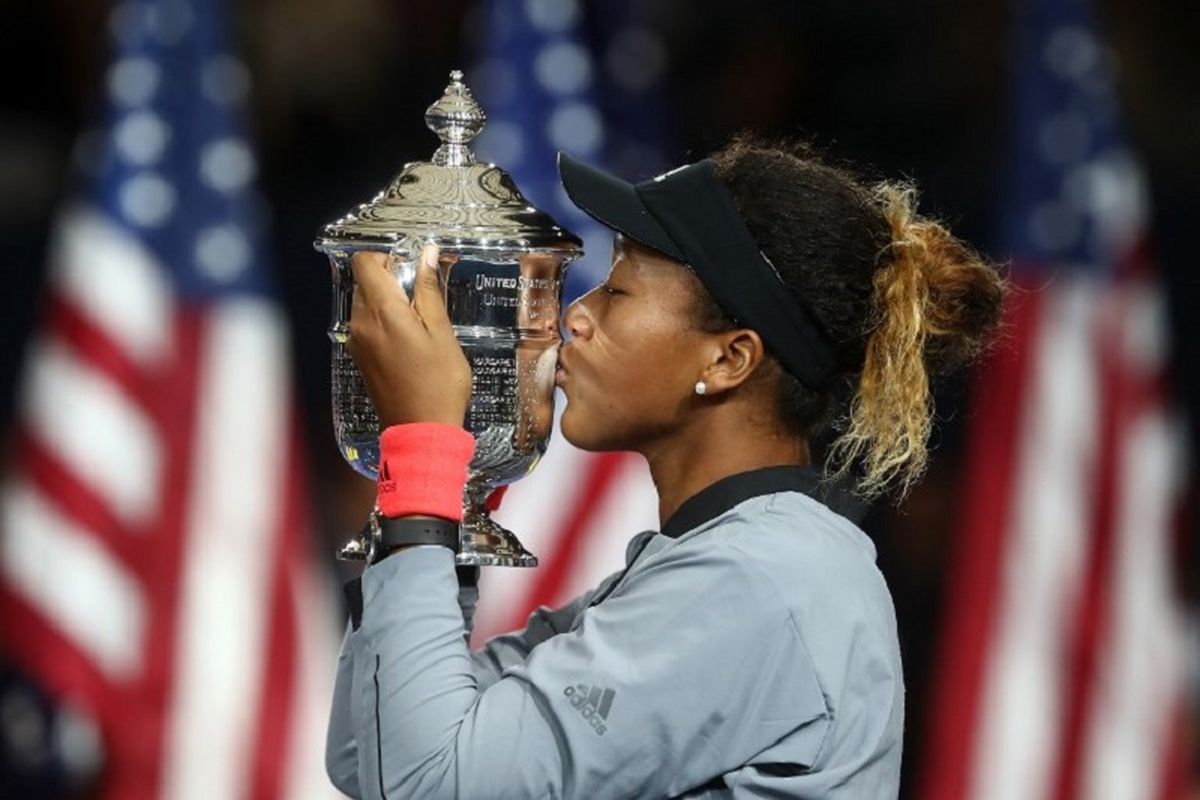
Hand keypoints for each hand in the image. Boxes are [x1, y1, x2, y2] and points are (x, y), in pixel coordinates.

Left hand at [346, 244, 471, 426]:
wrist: (421, 431)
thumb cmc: (439, 384)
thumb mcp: (442, 333)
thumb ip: (429, 291)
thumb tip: (425, 254)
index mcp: (382, 312)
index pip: (364, 262)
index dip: (386, 257)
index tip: (411, 268)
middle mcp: (361, 323)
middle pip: (365, 282)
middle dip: (390, 280)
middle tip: (422, 297)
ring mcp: (357, 342)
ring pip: (365, 303)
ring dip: (388, 302)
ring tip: (419, 322)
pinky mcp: (360, 357)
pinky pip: (366, 325)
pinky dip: (383, 322)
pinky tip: (409, 340)